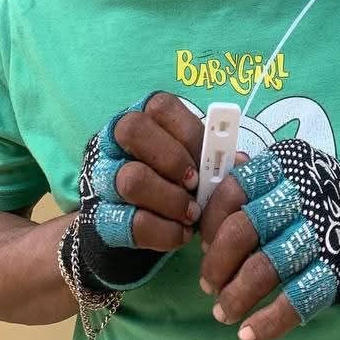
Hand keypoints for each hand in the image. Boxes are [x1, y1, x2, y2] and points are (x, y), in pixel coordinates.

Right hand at [78, 91, 203, 289]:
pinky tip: (181, 233)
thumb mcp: (190, 163)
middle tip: (194, 183)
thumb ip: (211, 157)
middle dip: (171, 158)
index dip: (187, 132)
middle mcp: (113, 142)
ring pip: (131, 179)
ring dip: (171, 200)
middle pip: (132, 129)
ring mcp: (101, 178)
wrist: (129, 224)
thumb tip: (240, 161)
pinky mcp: (99, 217)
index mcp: (141, 119)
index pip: (160, 107)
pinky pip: (131, 223)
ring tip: (191, 214)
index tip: (204, 157)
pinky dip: (165, 231)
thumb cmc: (169, 181)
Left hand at [199, 139, 339, 339]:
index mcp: (286, 164)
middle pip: (242, 231)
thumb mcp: (292, 175)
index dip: (210, 222)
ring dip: (235, 297)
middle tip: (209, 285)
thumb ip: (252, 183)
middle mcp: (304, 194)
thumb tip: (203, 197)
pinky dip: (268, 322)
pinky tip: (249, 334)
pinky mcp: (339, 269)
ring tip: (224, 313)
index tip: (204, 244)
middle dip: (216, 265)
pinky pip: (296, 300)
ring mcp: (323, 233)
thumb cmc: (323, 199)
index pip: (233, 189)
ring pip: (263, 268)